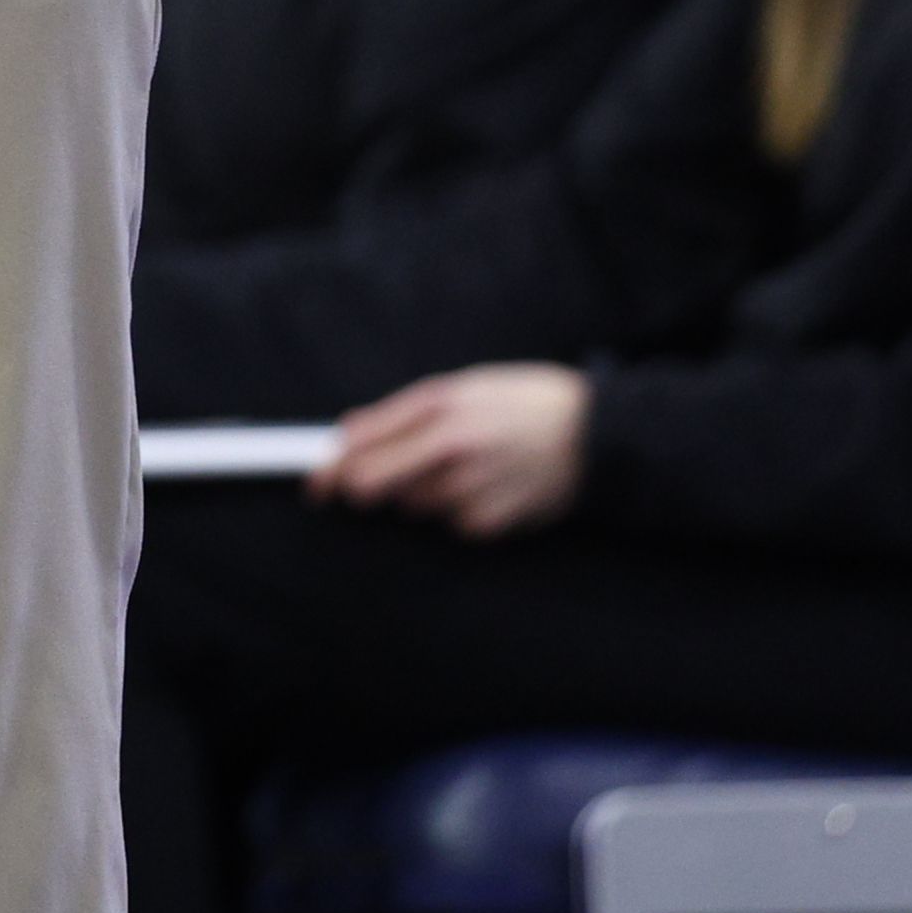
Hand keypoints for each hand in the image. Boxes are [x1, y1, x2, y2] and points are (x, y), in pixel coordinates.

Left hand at [317, 363, 589, 536]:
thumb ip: (397, 414)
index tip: (316, 485)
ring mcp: (472, 491)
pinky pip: (450, 524)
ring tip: (461, 465)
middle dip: (367, 486)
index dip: (331, 471)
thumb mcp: (459, 388)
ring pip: (413, 507)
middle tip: (370, 481)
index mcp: (438, 410)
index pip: (363, 451)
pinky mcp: (492, 523)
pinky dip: (456, 510)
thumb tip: (346, 434)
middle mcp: (451, 451)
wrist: (595, 434)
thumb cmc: (520, 402)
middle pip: (376, 489)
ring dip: (420, 493)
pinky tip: (485, 486)